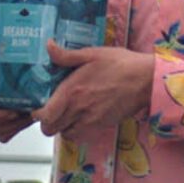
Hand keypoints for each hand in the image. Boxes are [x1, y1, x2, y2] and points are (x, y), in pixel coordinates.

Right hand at [0, 50, 33, 142]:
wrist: (35, 69)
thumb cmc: (15, 61)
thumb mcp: (1, 58)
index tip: (13, 111)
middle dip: (9, 124)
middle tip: (26, 112)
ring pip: (1, 134)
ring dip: (16, 126)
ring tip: (30, 112)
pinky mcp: (8, 123)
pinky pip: (8, 135)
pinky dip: (19, 128)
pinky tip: (31, 115)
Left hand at [32, 43, 153, 135]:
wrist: (145, 80)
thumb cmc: (121, 64)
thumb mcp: (91, 53)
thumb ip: (66, 55)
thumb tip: (49, 46)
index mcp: (72, 90)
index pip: (45, 114)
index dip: (38, 113)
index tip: (40, 105)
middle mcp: (79, 108)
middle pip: (51, 128)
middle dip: (47, 122)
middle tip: (50, 111)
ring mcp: (90, 120)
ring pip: (65, 134)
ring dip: (61, 127)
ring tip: (65, 115)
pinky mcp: (102, 126)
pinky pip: (80, 136)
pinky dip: (75, 131)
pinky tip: (79, 119)